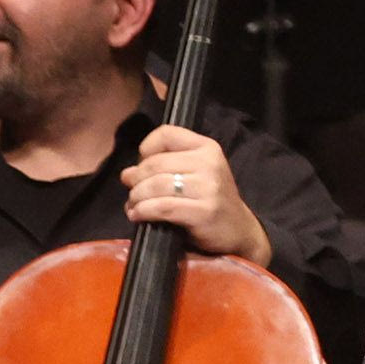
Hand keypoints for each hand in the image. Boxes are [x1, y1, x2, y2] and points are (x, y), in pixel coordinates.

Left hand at [121, 124, 267, 262]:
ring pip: (156, 185)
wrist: (237, 229)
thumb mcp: (193, 174)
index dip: (146, 149)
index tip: (142, 168)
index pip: (166, 134)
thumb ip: (163, 167)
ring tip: (134, 206)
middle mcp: (209, 162)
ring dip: (136, 197)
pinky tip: (138, 216)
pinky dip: (143, 211)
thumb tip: (126, 174)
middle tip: (132, 193)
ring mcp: (208, 187)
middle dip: (135, 180)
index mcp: (206, 147)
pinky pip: (162, 207)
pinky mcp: (203, 211)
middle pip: (155, 163)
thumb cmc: (209, 201)